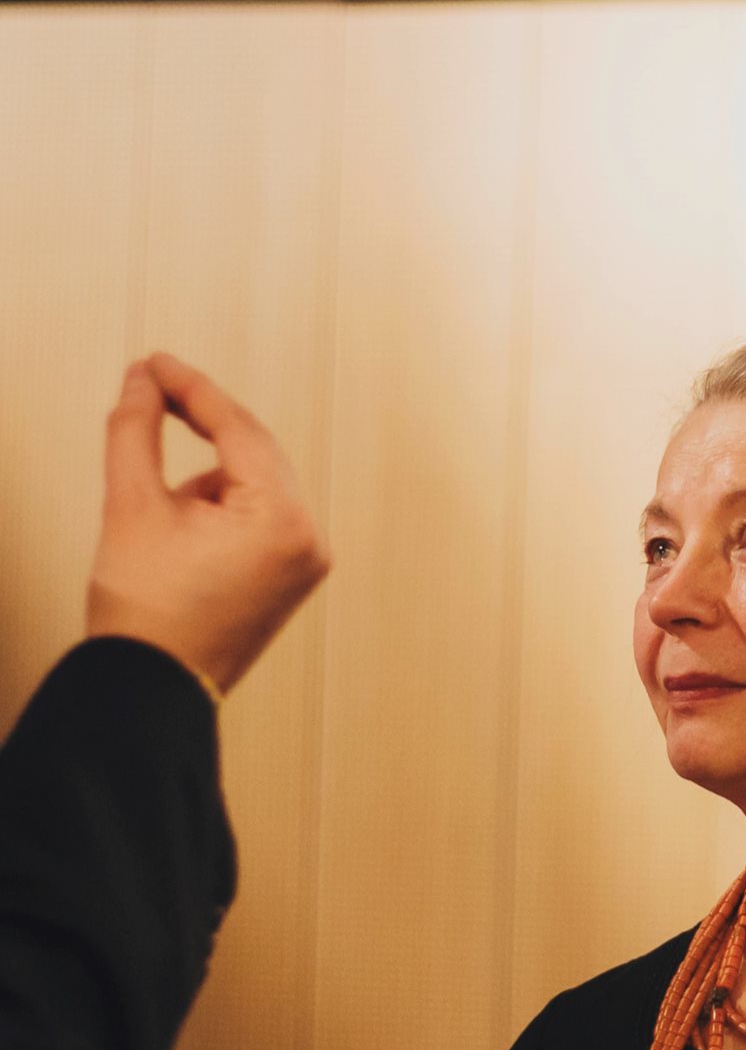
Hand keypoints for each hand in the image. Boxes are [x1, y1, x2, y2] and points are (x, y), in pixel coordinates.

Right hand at [87, 353, 329, 693]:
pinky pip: (260, 516)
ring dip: (209, 471)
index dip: (190, 388)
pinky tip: (183, 530)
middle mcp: (310, 540)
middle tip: (152, 386)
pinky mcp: (292, 577)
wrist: (152, 688)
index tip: (154, 362)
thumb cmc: (146, 611)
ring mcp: (307, 562)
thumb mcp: (132, 504)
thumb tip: (142, 380)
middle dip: (203, 419)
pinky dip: (222, 504)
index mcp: (284, 521)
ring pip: (256, 482)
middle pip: (255, 451)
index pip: (238, 430)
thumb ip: (136, 428)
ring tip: (162, 509)